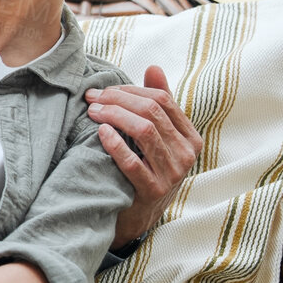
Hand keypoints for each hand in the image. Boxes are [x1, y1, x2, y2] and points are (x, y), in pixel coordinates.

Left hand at [86, 65, 202, 247]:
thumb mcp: (157, 137)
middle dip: (118, 100)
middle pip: (152, 112)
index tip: (102, 89)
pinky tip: (100, 133)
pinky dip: (115, 145)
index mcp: (190, 137)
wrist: (137, 215)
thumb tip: (154, 67)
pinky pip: (133, 163)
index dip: (131, 90)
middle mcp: (186, 154)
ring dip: (114, 116)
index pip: (163, 100)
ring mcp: (172, 174)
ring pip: (144, 132)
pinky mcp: (153, 191)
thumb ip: (158, 104)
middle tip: (92, 98)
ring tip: (92, 112)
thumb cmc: (146, 168)